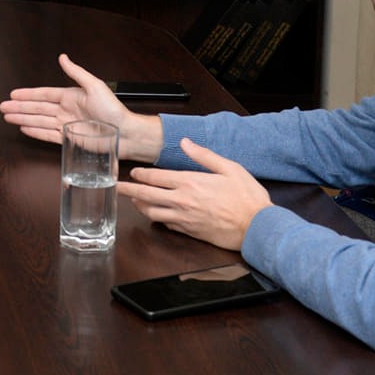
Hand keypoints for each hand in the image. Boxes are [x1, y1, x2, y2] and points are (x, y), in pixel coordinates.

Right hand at [0, 53, 163, 160]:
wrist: (125, 133)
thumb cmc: (113, 110)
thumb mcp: (94, 86)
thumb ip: (76, 72)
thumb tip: (63, 57)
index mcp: (70, 97)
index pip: (43, 94)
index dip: (27, 94)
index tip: (13, 94)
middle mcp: (66, 110)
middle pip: (37, 108)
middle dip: (19, 107)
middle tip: (3, 107)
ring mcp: (66, 125)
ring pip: (39, 121)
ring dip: (23, 119)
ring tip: (7, 117)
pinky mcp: (69, 139)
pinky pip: (48, 135)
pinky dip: (35, 132)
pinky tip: (24, 128)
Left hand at [116, 138, 270, 250]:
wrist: (258, 228)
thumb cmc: (247, 197)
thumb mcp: (229, 168)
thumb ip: (204, 155)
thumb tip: (185, 142)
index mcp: (190, 182)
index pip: (155, 177)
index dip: (140, 175)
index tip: (133, 173)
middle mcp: (182, 201)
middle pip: (146, 195)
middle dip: (128, 190)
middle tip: (116, 188)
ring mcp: (184, 219)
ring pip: (152, 213)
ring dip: (140, 206)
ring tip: (133, 201)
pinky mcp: (190, 232)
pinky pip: (166, 226)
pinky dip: (157, 219)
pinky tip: (156, 215)